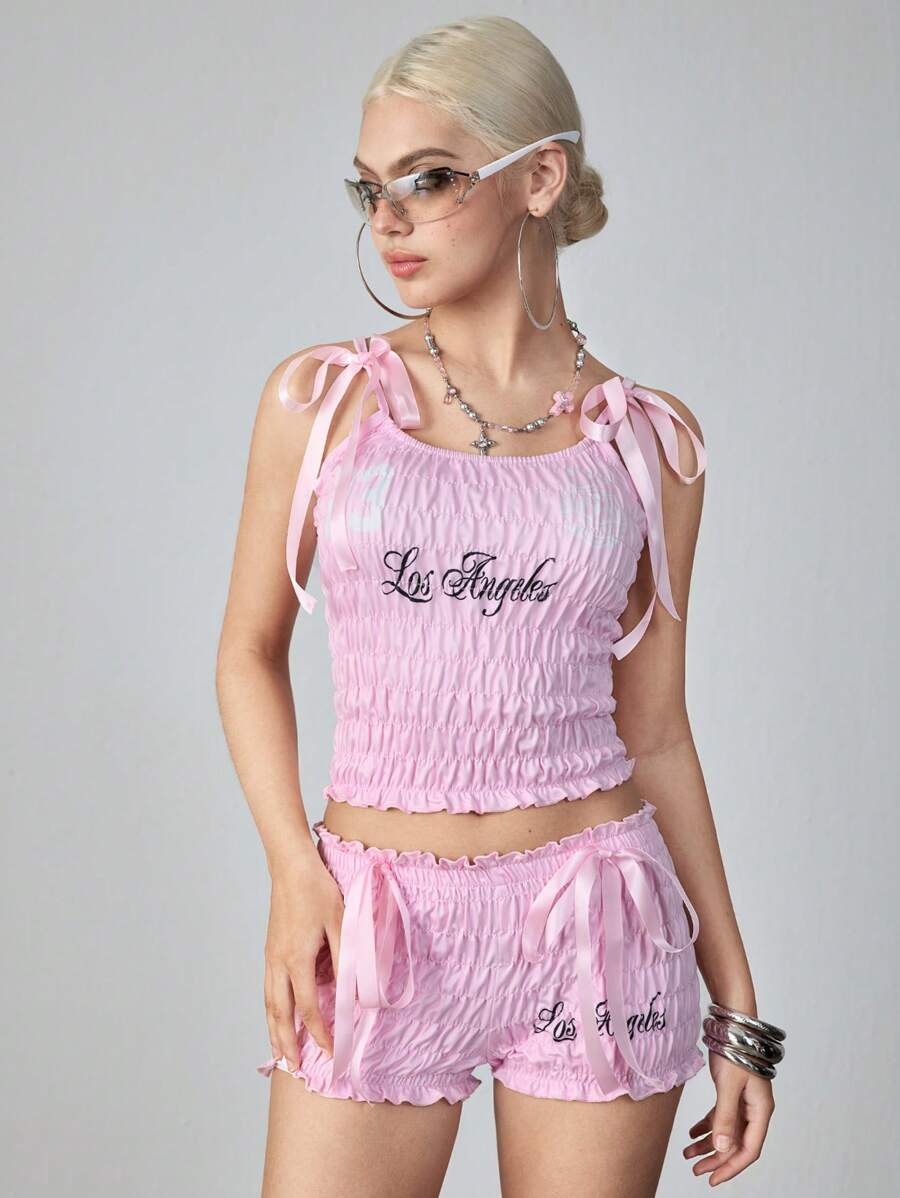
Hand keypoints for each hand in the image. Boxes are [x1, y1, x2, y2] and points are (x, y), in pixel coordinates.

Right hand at [263, 856, 344, 1070]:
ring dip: (274, 1030)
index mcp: (297, 960)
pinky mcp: (270, 950)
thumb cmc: (318, 890)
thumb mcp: (341, 922)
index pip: (308, 1008)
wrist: (290, 866)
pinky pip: (268, 989)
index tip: (330, 1051)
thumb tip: (355, 990)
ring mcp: (271, 957)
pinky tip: (276, 1015)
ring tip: (279, 1053)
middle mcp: (279, 963)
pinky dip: (271, 1010)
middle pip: (280, 1014)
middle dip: (286, 1043)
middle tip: (294, 1068)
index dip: (319, 1032)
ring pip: (269, 1003)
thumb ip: (347, 958)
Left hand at [683, 1052, 774, 1185]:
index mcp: (760, 1111)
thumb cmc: (737, 1049)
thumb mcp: (729, 1086)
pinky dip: (706, 1126)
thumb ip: (725, 1117)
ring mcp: (743, 1101)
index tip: (713, 1178)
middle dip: (716, 1159)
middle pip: (736, 1143)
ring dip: (708, 1144)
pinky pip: (720, 1116)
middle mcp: (754, 1110)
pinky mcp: (732, 1092)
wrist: (733, 1023)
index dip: (731, 1167)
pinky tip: (692, 1133)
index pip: (749, 1150)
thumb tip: (721, 1148)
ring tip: (688, 1153)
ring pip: (726, 1131)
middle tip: (696, 1169)